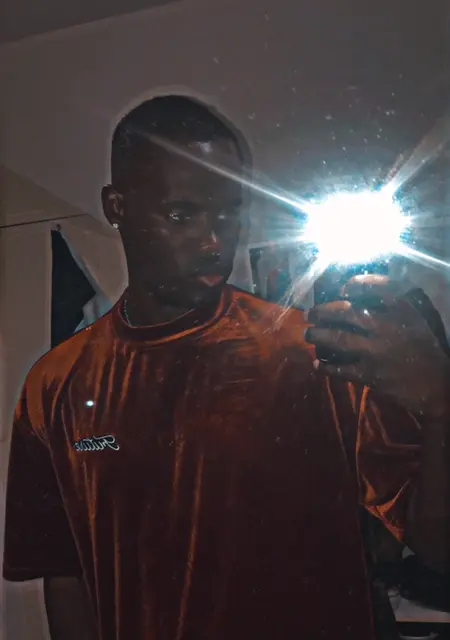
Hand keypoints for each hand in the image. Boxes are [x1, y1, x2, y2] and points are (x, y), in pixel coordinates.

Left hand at [305, 274, 449, 418]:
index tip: (341, 289)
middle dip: (323, 311)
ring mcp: (377, 351)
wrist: (436, 386)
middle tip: (309, 313)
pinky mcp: (371, 374)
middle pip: (347, 312)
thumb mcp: (414, 321)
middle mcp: (388, 327)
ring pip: (339, 339)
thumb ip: (393, 306)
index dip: (356, 284)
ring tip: (307, 335)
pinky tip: (316, 364)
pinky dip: (326, 367)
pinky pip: (341, 369)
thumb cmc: (423, 349)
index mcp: (402, 311)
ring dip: (318, 336)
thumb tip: (359, 293)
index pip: (377, 287)